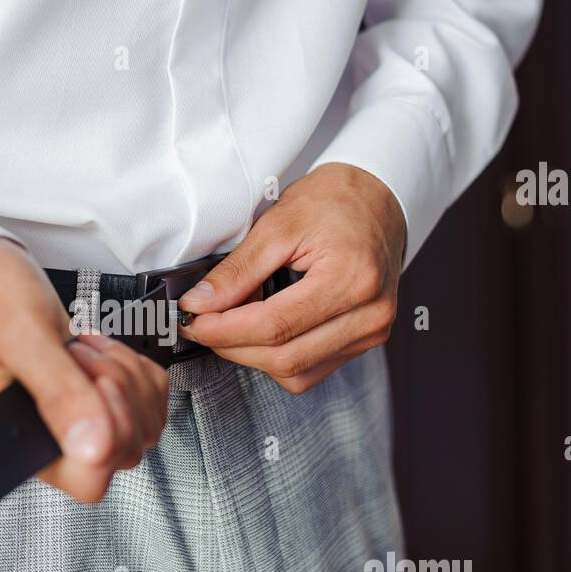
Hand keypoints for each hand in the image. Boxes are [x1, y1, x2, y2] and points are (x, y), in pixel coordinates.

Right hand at [0, 238, 167, 501]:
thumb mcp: (20, 338)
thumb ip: (56, 392)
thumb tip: (92, 447)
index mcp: (22, 441)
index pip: (88, 480)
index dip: (107, 434)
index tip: (94, 383)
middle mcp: (53, 439)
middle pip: (124, 450)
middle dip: (115, 391)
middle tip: (79, 355)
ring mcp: (80, 421)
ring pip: (143, 425)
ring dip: (127, 377)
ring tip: (85, 350)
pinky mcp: (102, 399)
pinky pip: (148, 399)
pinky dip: (136, 367)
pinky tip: (100, 351)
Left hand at [178, 163, 405, 392]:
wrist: (378, 198)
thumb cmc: (334, 201)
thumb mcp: (278, 223)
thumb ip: (237, 270)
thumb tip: (199, 305)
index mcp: (351, 279)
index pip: (274, 326)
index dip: (224, 330)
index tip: (191, 321)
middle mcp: (370, 314)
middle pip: (284, 358)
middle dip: (232, 345)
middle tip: (202, 323)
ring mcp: (372, 332)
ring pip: (296, 373)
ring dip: (253, 356)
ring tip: (234, 322)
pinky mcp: (367, 340)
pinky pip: (312, 370)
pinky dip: (278, 357)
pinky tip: (263, 330)